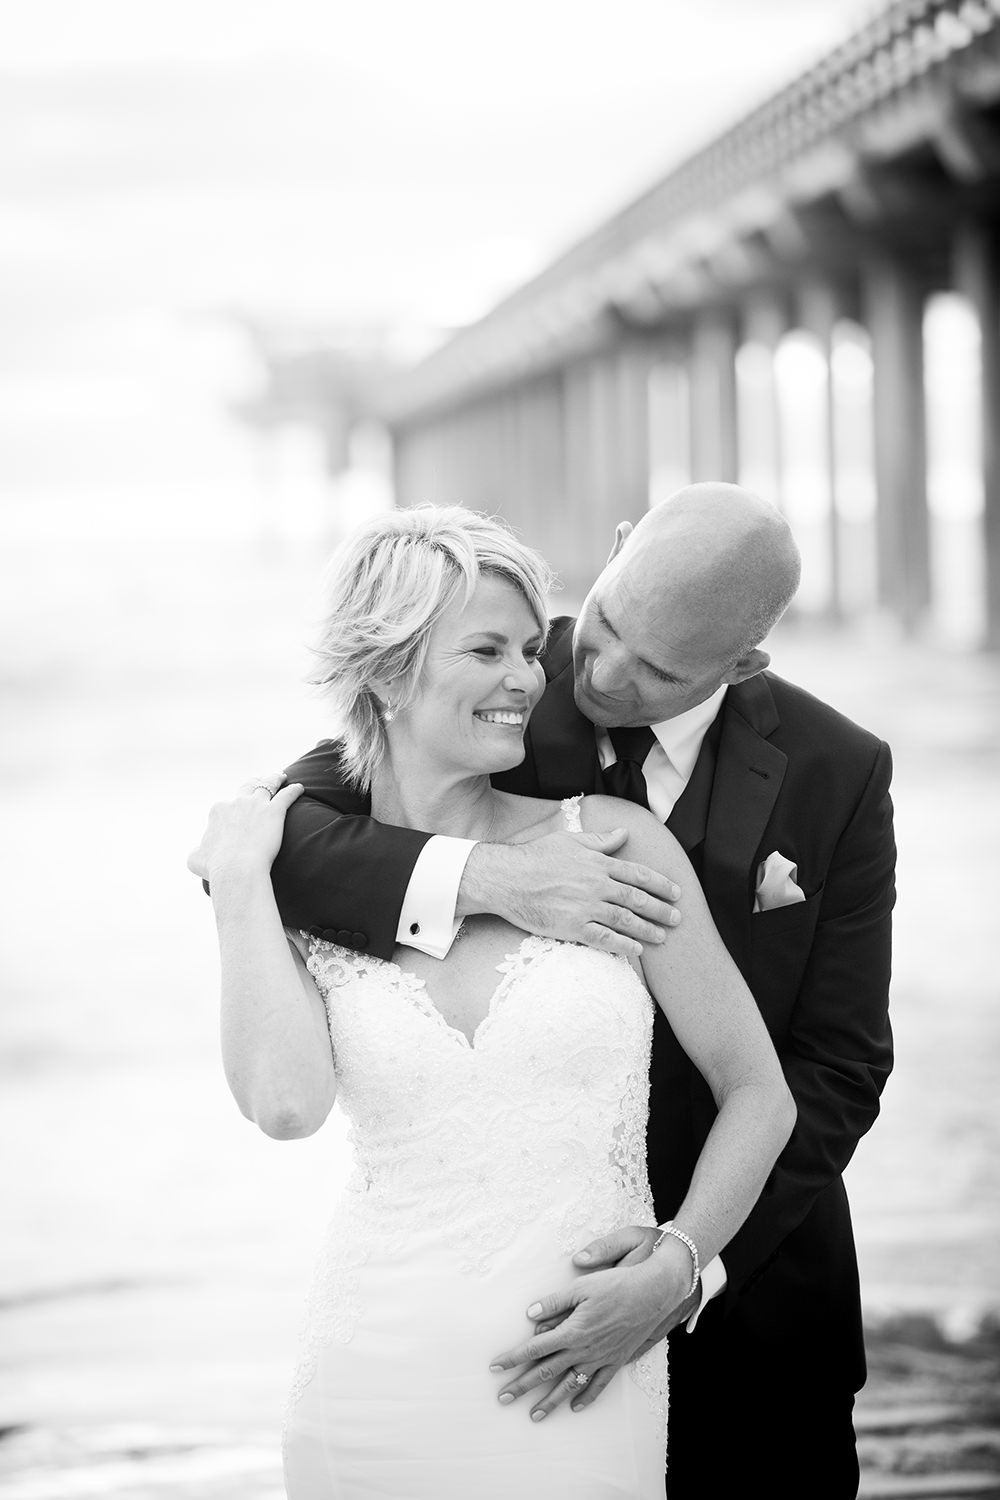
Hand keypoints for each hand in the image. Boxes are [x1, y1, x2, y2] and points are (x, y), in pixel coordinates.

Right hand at [186, 776, 302, 883]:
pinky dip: (294, 791)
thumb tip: (198, 850)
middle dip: (254, 783)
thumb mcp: (196, 859)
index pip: (227, 804)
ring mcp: (256, 805)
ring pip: (267, 785)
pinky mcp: (274, 811)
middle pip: (246, 787)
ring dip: (274, 779)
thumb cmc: (216, 867)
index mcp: (218, 811)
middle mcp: (236, 803)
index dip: (234, 806)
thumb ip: (197, 851)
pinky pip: (287, 796)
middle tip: (260, 782)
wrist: (236, 869)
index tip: (239, 809)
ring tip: (281, 777)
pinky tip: (300, 788)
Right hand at [462, 829, 680, 960]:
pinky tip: (636, 950)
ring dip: (648, 929)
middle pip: (637, 899)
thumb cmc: (535, 857)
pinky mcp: (572, 927)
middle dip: (661, 909)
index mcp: (598, 863)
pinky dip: (623, 945)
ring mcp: (586, 907)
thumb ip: (600, 840)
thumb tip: (624, 833)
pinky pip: (604, 938)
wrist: (506, 879)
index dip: (661, 884)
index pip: (638, 874)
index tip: (676, 892)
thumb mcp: (570, 840)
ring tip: (662, 937)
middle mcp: (596, 885)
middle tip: (677, 918)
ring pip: (625, 920)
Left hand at [489, 1230, 692, 1420]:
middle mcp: (583, 1350)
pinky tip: (575, 1407)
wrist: (653, 1294)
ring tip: (533, 1415)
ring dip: (550, 1401)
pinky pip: (598, 1385)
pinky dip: (586, 1397)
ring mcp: (600, 1359)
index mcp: (572, 1331)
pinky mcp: (616, 1361)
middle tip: (502, 1398)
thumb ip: (554, 1302)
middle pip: (546, 1372)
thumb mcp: (581, 1287)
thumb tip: (530, 1314)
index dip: (513, 1358)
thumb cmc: (617, 1285)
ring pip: (569, 1385)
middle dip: (522, 1386)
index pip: (535, 1348)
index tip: (495, 1367)